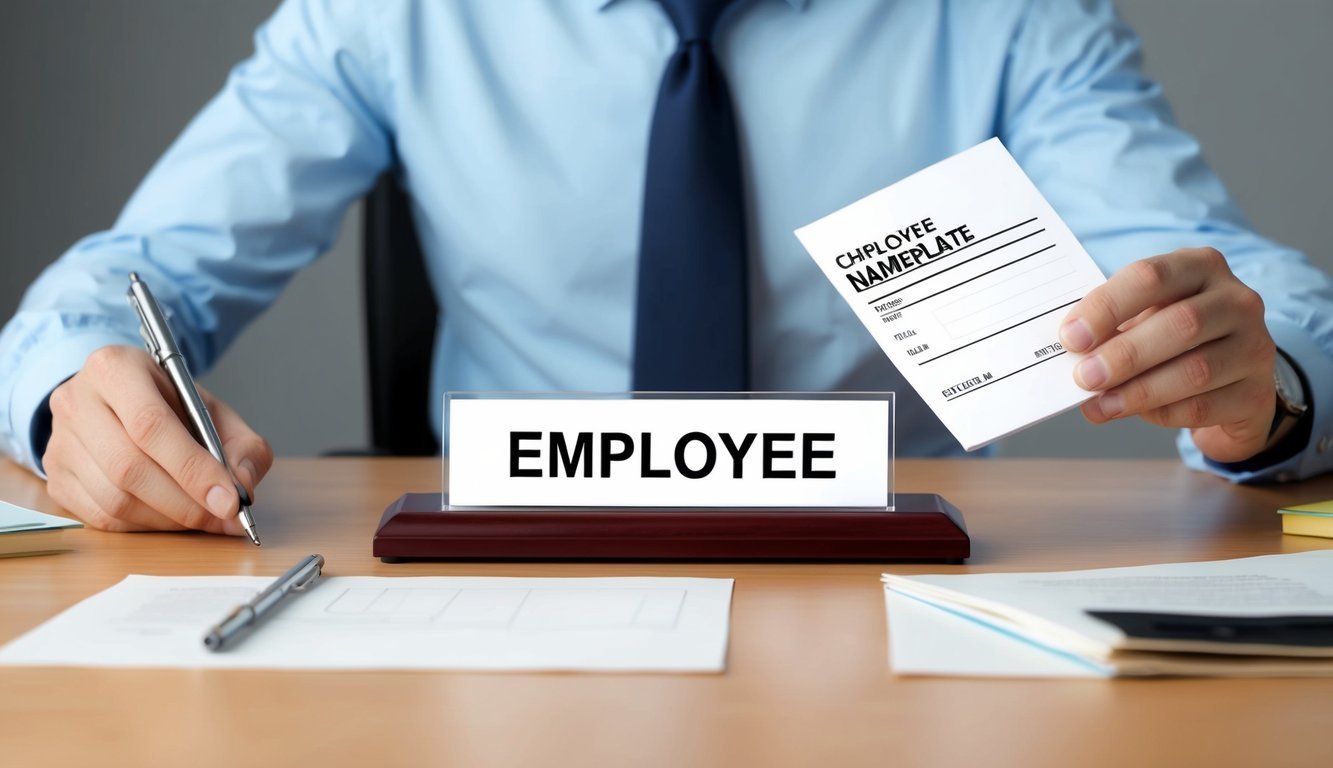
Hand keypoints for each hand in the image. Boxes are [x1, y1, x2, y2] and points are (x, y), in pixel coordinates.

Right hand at [42, 345, 272, 532]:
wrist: (118, 402)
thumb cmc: (170, 405)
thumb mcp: (214, 411)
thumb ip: (242, 446)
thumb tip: (242, 488)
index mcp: (115, 368)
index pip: (151, 425)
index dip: (193, 469)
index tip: (230, 500)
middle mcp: (76, 401)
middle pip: (129, 466)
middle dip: (185, 501)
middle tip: (224, 517)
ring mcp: (58, 442)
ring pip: (114, 499)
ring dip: (168, 519)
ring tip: (203, 517)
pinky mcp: (55, 479)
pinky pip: (100, 517)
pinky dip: (144, 527)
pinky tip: (170, 518)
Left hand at [1060, 247, 1276, 462]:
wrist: (1228, 382)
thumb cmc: (1173, 342)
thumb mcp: (1144, 319)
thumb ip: (1112, 328)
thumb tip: (1072, 351)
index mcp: (1200, 267)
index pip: (1151, 277)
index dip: (1107, 307)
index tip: (1071, 337)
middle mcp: (1236, 301)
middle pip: (1180, 323)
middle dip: (1124, 354)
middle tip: (1084, 376)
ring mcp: (1254, 346)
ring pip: (1195, 371)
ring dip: (1138, 391)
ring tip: (1099, 405)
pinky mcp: (1257, 393)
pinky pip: (1203, 407)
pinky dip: (1160, 413)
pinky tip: (1134, 413)